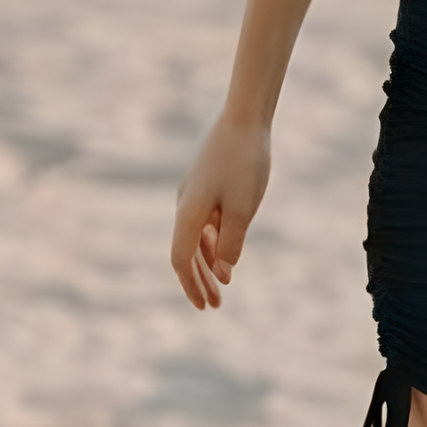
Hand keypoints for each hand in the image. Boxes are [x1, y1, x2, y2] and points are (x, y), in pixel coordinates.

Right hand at [172, 112, 273, 308]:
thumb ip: (231, 241)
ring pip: (195, 238)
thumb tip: (224, 270)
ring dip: (207, 263)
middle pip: (186, 253)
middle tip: (215, 306)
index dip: (191, 285)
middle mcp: (185, 205)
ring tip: (223, 285)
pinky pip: (204, 223)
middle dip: (199, 281)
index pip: (181, 259)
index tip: (204, 306)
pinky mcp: (205, 186)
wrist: (244, 119)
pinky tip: (225, 253)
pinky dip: (212, 242)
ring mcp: (194, 195)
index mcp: (188, 213)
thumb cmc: (245, 163)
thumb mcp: (243, 208)